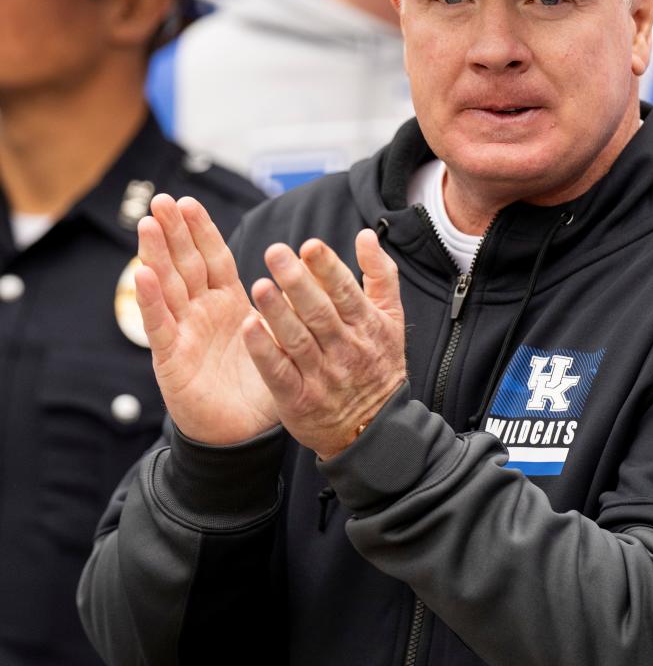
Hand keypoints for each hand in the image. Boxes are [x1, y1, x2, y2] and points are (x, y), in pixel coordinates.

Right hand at [136, 195, 277, 444]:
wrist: (244, 435)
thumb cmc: (262, 387)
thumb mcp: (281, 339)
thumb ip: (289, 308)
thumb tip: (312, 274)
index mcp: (229, 304)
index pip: (212, 258)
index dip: (201, 230)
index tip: (190, 202)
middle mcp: (202, 313)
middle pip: (185, 263)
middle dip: (173, 231)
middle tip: (162, 198)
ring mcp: (184, 333)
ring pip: (167, 286)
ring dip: (156, 254)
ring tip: (149, 223)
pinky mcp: (172, 359)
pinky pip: (160, 326)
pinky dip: (150, 300)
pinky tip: (142, 274)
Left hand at [242, 230, 406, 459]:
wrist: (373, 429)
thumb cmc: (378, 363)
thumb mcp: (390, 319)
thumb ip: (380, 275)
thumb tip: (365, 236)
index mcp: (367, 326)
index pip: (346, 292)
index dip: (328, 268)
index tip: (309, 246)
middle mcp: (345, 349)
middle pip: (319, 312)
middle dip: (297, 282)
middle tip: (275, 253)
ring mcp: (322, 376)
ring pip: (298, 340)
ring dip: (277, 313)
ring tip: (259, 286)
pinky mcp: (299, 400)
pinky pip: (279, 373)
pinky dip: (264, 351)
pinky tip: (248, 328)